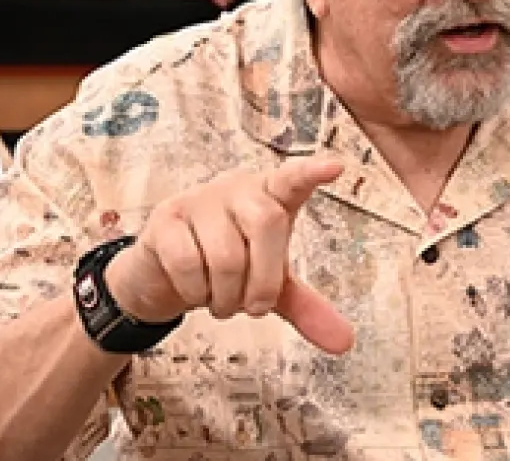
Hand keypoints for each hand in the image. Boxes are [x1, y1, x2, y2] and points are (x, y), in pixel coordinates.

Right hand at [103, 157, 354, 353]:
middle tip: (254, 306)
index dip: (311, 173)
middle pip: (267, 222)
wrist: (166, 273)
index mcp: (270, 197)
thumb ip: (308, 308)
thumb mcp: (272, 286)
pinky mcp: (165, 219)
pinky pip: (187, 263)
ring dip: (227, 296)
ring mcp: (199, 200)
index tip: (335, 166)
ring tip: (222, 301)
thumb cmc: (229, 267)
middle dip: (265, 279)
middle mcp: (237, 189)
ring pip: (226, 254)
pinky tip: (196, 292)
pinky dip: (196, 292)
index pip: (293, 178)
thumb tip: (344, 343)